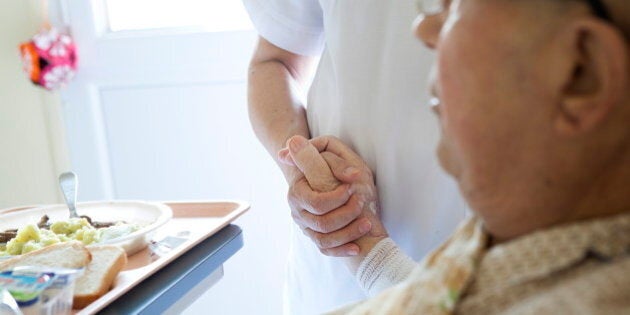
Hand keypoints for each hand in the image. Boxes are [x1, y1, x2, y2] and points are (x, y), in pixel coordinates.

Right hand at [279, 136, 387, 256]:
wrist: (350, 187)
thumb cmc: (343, 171)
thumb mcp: (336, 160)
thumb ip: (317, 156)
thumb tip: (295, 142)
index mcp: (298, 190)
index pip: (316, 203)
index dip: (336, 198)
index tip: (352, 187)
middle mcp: (298, 210)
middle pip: (321, 222)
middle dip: (347, 214)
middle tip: (363, 201)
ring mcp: (307, 226)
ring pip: (324, 238)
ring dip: (349, 231)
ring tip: (367, 222)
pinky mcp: (317, 237)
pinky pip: (326, 249)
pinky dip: (342, 249)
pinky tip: (357, 247)